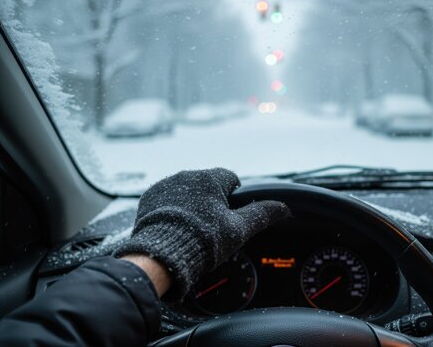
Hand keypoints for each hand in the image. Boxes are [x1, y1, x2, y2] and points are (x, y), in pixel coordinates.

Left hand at [114, 168, 289, 298]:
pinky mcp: (149, 199)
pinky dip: (173, 211)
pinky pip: (167, 200)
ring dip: (192, 206)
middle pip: (208, 186)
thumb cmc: (203, 241)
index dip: (234, 199)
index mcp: (210, 178)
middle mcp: (186, 176)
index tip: (231, 217)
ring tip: (192, 231)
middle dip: (212, 203)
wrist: (161, 256)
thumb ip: (262, 214)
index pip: (231, 179)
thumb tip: (284, 208)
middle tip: (213, 228)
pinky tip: (176, 229)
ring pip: (187, 192)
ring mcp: (165, 186)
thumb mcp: (239, 229)